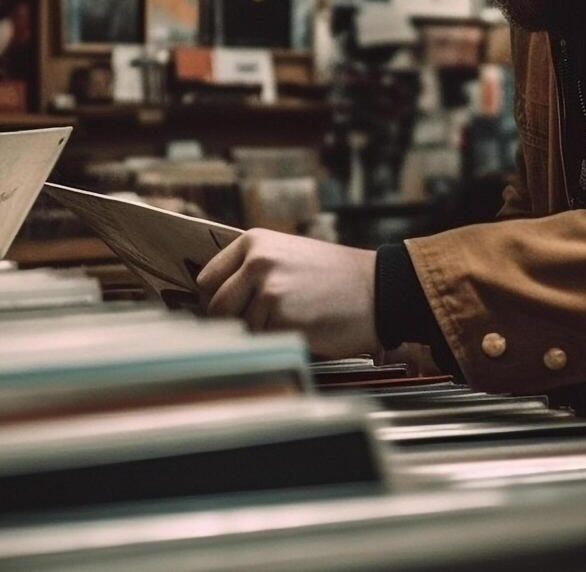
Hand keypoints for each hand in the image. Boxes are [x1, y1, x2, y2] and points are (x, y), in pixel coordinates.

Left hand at [196, 228, 379, 358]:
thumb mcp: (288, 257)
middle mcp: (257, 261)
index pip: (207, 279)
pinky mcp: (281, 316)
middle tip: (262, 324)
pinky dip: (276, 342)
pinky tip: (301, 329)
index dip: (216, 300)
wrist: (379, 290)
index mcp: (254, 242)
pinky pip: (261, 340)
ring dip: (259, 334)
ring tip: (292, 321)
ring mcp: (267, 288)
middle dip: (233, 322)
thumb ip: (251, 270)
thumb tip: (214, 300)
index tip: (228, 312)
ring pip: (238, 328)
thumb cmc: (337, 279)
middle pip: (215, 307)